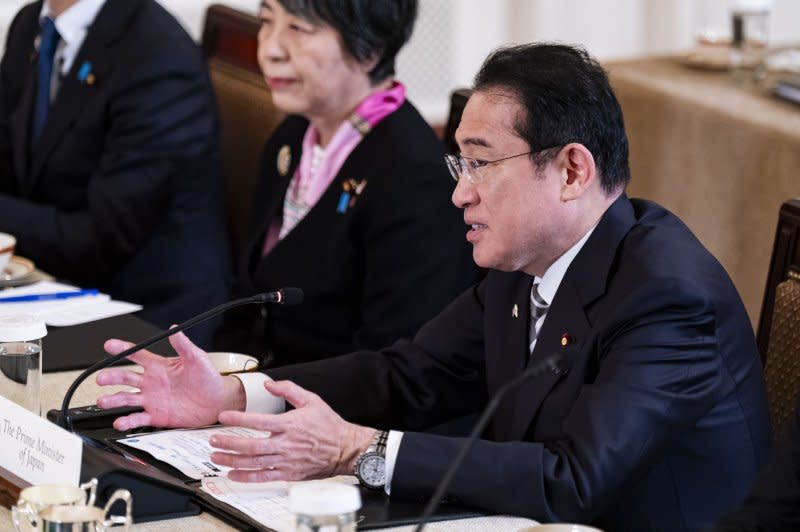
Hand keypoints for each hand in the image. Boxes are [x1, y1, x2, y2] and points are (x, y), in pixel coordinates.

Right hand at [95, 331, 244, 430]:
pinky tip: (120, 422)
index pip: (137, 355)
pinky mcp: (156, 416)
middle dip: (111, 377)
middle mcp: (152, 383)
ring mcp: (152, 399)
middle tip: (101, 378)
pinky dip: (127, 421)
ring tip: (103, 401)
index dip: (122, 349)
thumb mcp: (197, 358)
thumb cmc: (208, 378)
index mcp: (159, 366)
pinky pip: (138, 418)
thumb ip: (184, 345)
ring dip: (113, 400)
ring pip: (127, 399)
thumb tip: (175, 329)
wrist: (218, 401)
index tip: (109, 345)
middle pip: (125, 377)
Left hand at [209, 379, 375, 481]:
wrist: (345, 449)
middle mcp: (285, 444)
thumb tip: (268, 384)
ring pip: (253, 462)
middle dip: (228, 442)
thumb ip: (288, 390)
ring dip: (232, 461)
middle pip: (250, 445)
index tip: (223, 416)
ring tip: (216, 457)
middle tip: (213, 440)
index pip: (257, 421)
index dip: (237, 418)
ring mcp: (286, 461)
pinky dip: (247, 477)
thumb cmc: (329, 425)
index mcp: (289, 424)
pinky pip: (264, 477)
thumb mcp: (311, 400)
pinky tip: (233, 476)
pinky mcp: (289, 474)